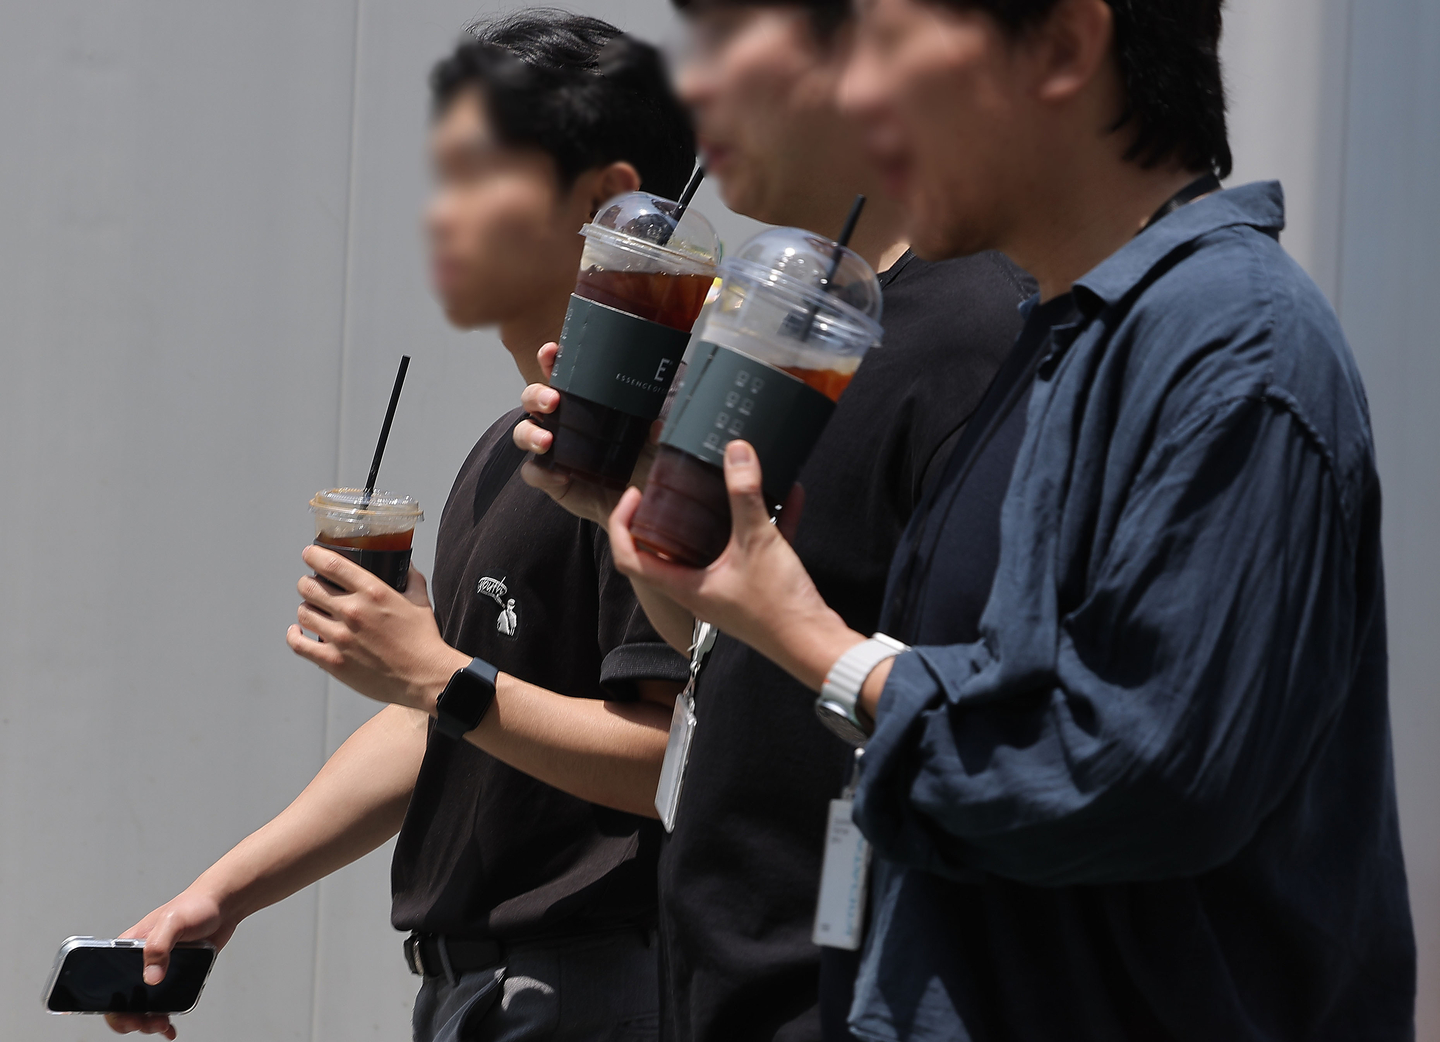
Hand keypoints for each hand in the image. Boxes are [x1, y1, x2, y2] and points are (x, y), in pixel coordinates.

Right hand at [105, 888, 235, 1038]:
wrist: (223, 906)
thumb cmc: (195, 905)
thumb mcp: (174, 921)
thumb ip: (159, 945)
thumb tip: (151, 977)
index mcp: (129, 947)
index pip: (106, 981)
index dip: (109, 1003)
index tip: (121, 1015)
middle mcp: (140, 962)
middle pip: (123, 1000)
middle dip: (129, 1018)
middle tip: (146, 1022)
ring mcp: (158, 970)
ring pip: (143, 1006)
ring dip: (148, 1021)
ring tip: (161, 1024)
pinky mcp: (175, 975)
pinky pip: (164, 1002)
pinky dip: (164, 1018)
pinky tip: (169, 1028)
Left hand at [286, 551, 468, 712]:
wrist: (424, 677)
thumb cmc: (423, 640)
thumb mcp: (420, 601)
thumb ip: (410, 578)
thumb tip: (405, 565)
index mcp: (373, 591)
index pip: (331, 564)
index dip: (314, 555)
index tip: (310, 554)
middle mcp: (353, 611)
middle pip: (309, 587)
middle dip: (308, 584)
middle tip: (313, 587)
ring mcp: (340, 637)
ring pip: (303, 612)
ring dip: (307, 609)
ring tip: (314, 612)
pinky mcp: (333, 660)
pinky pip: (299, 643)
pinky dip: (294, 635)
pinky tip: (299, 632)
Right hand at [513, 341, 658, 525]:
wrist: (634, 504)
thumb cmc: (640, 464)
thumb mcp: (654, 444)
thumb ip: (655, 432)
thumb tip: (657, 426)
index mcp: (582, 404)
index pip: (562, 376)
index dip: (551, 360)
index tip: (552, 351)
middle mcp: (562, 422)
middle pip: (533, 399)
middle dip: (536, 394)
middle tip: (552, 400)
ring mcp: (552, 450)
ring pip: (524, 431)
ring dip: (530, 433)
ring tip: (547, 441)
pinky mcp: (550, 479)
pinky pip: (533, 472)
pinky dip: (541, 471)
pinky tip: (560, 475)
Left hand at [607, 440, 862, 690]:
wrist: (817, 645)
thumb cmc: (779, 606)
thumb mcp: (758, 542)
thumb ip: (745, 495)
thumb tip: (737, 451)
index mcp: (686, 587)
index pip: (630, 559)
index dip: (623, 525)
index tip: (635, 494)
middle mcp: (701, 590)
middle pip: (668, 552)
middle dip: (669, 516)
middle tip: (676, 486)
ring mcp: (728, 590)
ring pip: (713, 549)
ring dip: (719, 517)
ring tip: (723, 483)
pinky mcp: (757, 587)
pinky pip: (753, 549)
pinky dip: (766, 523)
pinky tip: (789, 494)